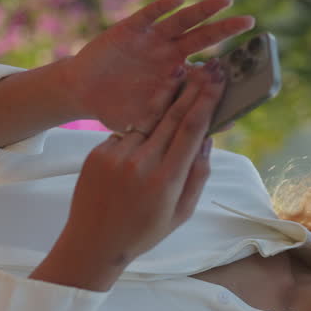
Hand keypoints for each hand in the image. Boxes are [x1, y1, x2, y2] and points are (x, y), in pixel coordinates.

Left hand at [56, 61, 226, 271]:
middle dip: (192, 89)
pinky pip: (126, 132)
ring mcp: (116, 156)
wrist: (92, 242)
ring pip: (148, 119)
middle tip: (207, 67)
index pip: (191, 129)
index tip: (218, 81)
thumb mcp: (180, 213)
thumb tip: (207, 140)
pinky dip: (141, 125)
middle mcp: (141, 163)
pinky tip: (151, 115)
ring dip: (166, 96)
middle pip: (172, 116)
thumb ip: (197, 176)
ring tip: (181, 74)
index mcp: (166, 180)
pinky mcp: (97, 152)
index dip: (207, 101)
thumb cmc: (142, 232)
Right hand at [59, 0, 252, 133]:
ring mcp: (150, 39)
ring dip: (203, 10)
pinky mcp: (130, 29)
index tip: (250, 64)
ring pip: (182, 21)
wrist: (82, 93)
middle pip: (202, 38)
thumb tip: (210, 133)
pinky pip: (149, 15)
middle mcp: (168, 53)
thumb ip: (174, 121)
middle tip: (250, 22)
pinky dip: (163, 6)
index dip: (226, 65)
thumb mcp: (148, 120)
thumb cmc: (116, 109)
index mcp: (175, 75)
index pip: (206, 67)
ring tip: (226, 0)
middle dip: (225, 30)